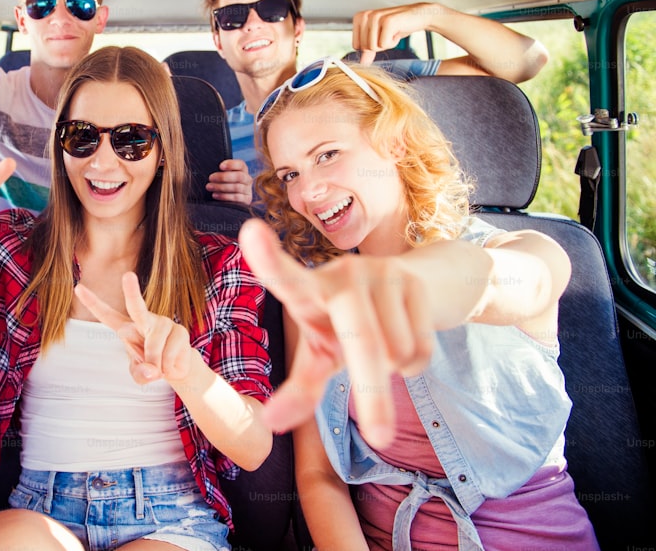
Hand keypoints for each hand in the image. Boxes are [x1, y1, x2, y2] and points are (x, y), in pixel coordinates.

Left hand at [76, 272, 194, 384]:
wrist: (176, 369)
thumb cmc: (151, 367)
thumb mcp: (140, 375)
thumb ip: (140, 374)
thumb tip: (152, 370)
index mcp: (126, 328)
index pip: (106, 314)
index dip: (93, 302)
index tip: (78, 288)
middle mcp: (144, 320)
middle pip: (137, 306)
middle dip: (132, 292)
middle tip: (128, 275)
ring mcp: (163, 323)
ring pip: (154, 344)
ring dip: (155, 363)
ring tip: (158, 369)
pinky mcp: (180, 331)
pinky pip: (169, 354)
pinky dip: (168, 367)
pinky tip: (170, 365)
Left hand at [207, 158, 252, 204]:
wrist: (228, 199)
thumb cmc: (224, 183)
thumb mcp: (223, 175)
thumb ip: (221, 171)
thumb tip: (212, 168)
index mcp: (243, 170)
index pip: (240, 164)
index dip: (231, 164)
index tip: (220, 166)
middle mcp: (247, 179)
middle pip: (239, 176)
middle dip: (223, 177)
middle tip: (211, 178)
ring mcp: (247, 190)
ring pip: (237, 187)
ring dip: (221, 187)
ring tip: (210, 187)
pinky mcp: (246, 200)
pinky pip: (236, 198)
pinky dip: (224, 196)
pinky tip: (215, 195)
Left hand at [238, 218, 434, 446]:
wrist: (414, 289)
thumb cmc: (349, 326)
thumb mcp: (323, 354)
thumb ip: (299, 388)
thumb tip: (270, 423)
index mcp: (308, 292)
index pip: (285, 277)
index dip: (267, 258)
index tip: (250, 232)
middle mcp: (341, 275)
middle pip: (359, 339)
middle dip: (372, 392)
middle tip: (380, 437)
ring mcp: (380, 273)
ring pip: (395, 351)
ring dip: (395, 370)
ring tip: (384, 349)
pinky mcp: (414, 281)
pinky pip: (420, 349)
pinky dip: (415, 365)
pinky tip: (406, 342)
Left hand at [351, 2, 436, 63]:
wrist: (418, 17)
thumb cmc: (398, 26)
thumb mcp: (379, 38)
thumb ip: (368, 50)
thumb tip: (362, 63)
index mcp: (359, 18)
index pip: (356, 46)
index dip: (371, 46)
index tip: (380, 35)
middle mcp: (365, 16)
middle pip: (365, 47)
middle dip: (379, 45)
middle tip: (389, 33)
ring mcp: (376, 17)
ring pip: (373, 47)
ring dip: (387, 43)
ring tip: (393, 32)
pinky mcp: (387, 21)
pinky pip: (384, 44)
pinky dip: (393, 42)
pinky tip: (397, 32)